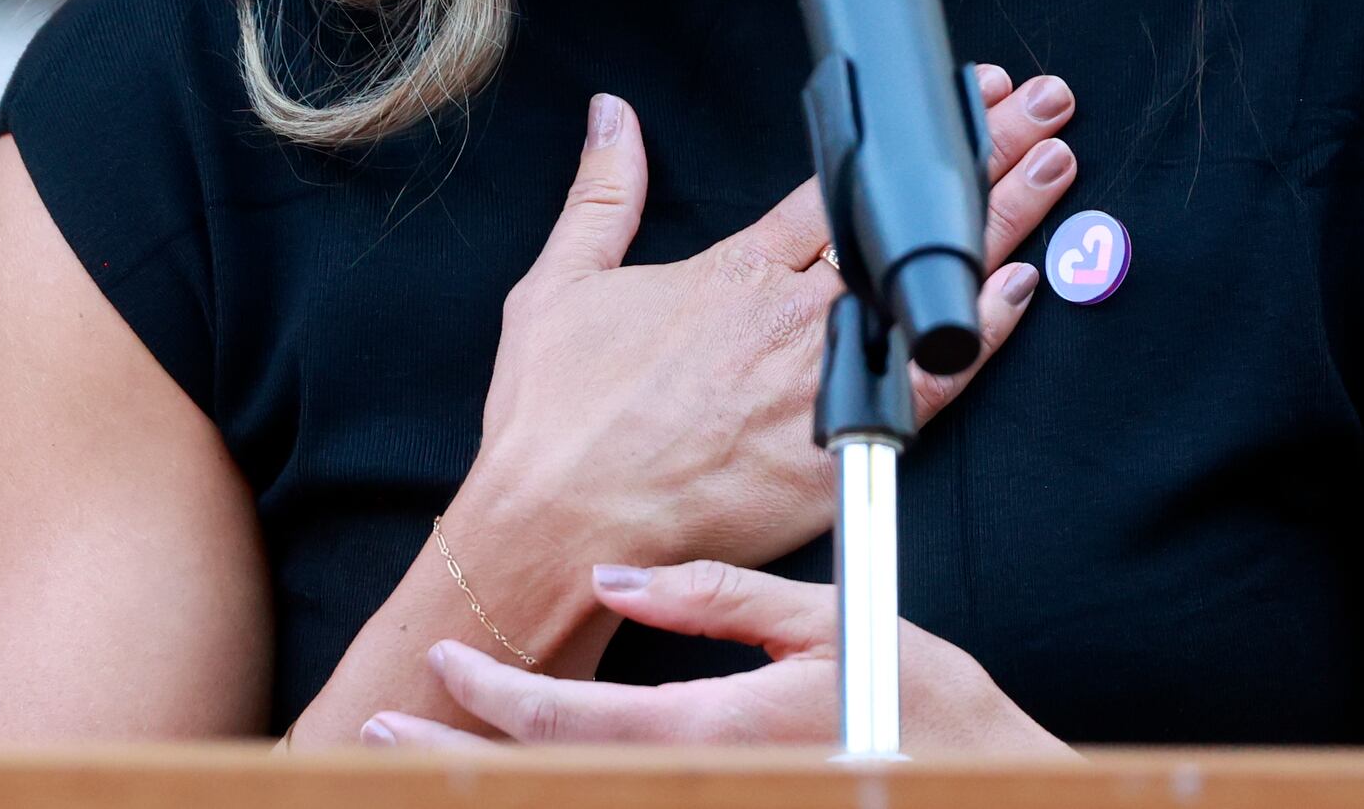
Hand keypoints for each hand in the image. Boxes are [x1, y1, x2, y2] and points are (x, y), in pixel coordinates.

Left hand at [361, 560, 1072, 754]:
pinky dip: (572, 792)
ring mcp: (717, 807)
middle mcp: (704, 789)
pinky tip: (531, 776)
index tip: (443, 663)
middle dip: (451, 762)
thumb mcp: (833, 626)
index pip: (567, 728)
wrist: (988, 789)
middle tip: (374, 735)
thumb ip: (720, 600)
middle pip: (546, 787)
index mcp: (718, 735)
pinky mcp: (731, 808)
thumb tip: (621, 577)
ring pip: (581, 805)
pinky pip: (631, 806)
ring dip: (496, 786)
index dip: (488, 695)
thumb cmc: (929, 712)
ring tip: (425, 763)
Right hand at [463, 66, 1077, 577]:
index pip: (840, 182)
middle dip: (979, 159)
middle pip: (903, 220)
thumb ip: (602, 193)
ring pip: (926, 286)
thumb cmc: (553, 421)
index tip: (959, 95)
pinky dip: (977, 334)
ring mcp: (820, 378)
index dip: (907, 135)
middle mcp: (787, 315)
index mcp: (733, 272)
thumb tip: (610, 115)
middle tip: (1043, 104)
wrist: (560, 529)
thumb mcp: (560, 285)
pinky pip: (926, 382)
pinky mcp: (837, 445)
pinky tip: (1021, 288)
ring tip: (1055, 170)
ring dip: (998, 226)